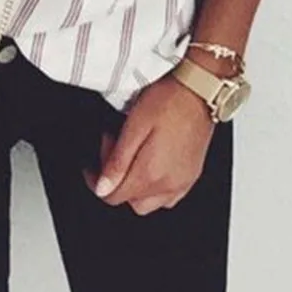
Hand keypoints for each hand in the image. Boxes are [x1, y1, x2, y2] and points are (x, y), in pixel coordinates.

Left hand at [82, 73, 214, 215]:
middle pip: (130, 201)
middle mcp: (169, 184)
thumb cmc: (169, 100)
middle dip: (116, 179)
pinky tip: (151, 164)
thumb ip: (117, 161)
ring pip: (150, 202)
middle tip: (115, 149)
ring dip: (136, 185)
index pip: (114, 196)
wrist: (200, 89)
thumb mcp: (134, 126)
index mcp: (151, 173)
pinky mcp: (193, 174)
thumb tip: (102, 188)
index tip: (91, 166)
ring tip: (134, 155)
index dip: (96, 182)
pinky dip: (155, 186)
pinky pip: (169, 196)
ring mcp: (183, 181)